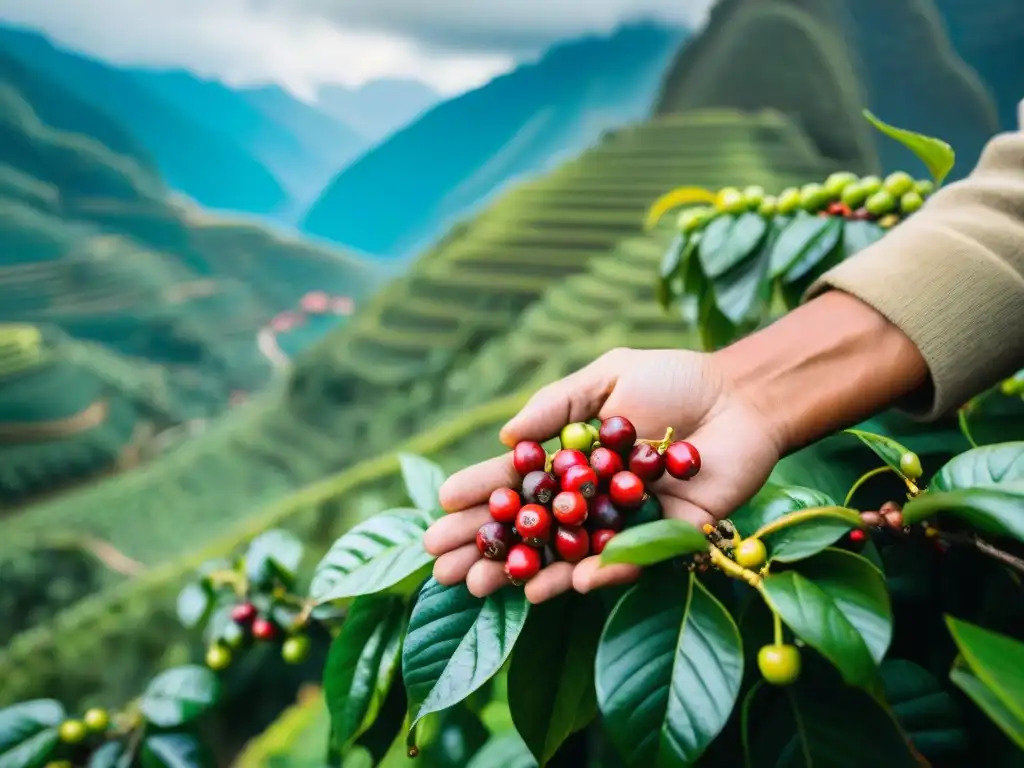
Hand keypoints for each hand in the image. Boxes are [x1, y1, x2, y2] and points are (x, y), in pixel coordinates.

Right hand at [423, 347, 784, 603]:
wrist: (741, 398)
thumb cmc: (674, 380)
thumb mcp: (606, 377)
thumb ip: (557, 406)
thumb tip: (506, 438)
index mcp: (571, 459)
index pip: (515, 481)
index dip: (478, 493)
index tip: (440, 505)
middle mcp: (589, 497)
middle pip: (528, 526)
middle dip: (484, 544)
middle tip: (441, 567)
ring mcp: (621, 522)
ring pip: (564, 554)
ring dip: (522, 571)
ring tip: (479, 587)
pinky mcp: (661, 539)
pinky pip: (623, 562)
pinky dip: (593, 575)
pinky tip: (556, 585)